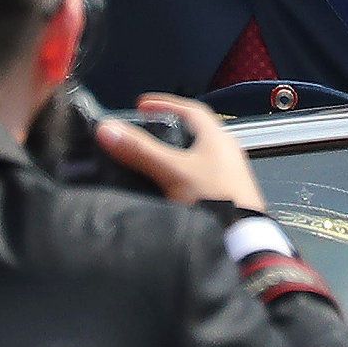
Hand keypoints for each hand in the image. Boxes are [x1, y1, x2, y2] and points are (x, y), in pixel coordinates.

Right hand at [96, 92, 265, 210]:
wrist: (241, 243)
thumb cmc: (213, 198)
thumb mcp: (173, 172)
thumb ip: (141, 151)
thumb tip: (106, 128)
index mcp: (218, 138)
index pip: (191, 109)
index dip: (165, 103)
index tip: (141, 105)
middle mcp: (227, 153)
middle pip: (194, 133)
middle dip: (168, 130)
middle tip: (142, 133)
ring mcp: (230, 177)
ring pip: (196, 157)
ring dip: (174, 155)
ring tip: (149, 161)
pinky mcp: (228, 198)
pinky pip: (199, 178)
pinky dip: (180, 177)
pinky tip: (167, 190)